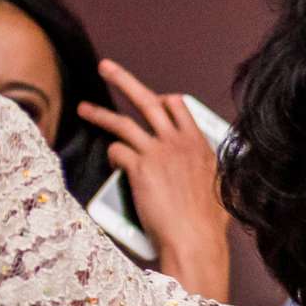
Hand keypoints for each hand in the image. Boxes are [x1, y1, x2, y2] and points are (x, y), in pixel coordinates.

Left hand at [78, 60, 231, 300]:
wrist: (195, 238)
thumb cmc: (209, 223)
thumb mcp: (221, 188)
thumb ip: (211, 171)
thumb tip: (210, 172)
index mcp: (200, 144)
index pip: (179, 106)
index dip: (164, 100)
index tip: (155, 99)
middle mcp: (178, 142)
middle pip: (147, 101)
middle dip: (123, 80)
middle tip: (106, 67)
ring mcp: (157, 152)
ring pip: (122, 121)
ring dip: (99, 112)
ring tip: (84, 108)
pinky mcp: (139, 167)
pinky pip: (117, 150)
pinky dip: (112, 154)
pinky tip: (113, 163)